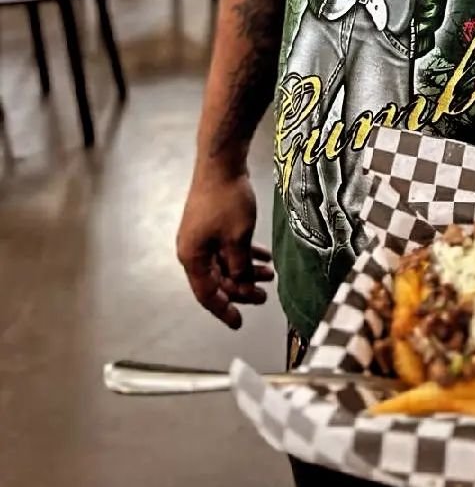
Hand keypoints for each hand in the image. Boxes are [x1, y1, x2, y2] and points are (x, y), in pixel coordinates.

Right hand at [176, 171, 274, 329]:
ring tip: (270, 274)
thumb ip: (240, 266)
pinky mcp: (210, 223)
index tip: (238, 323)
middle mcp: (192, 250)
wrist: (221, 163)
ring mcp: (201, 236)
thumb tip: (241, 283)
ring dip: (246, 269)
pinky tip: (264, 255)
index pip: (207, 294)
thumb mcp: (238, 238)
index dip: (224, 309)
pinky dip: (244, 253)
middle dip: (241, 289)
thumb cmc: (226, 200)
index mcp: (192, 258)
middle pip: (217, 279)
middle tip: (263, 296)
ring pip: (224, 262)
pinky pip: (227, 246)